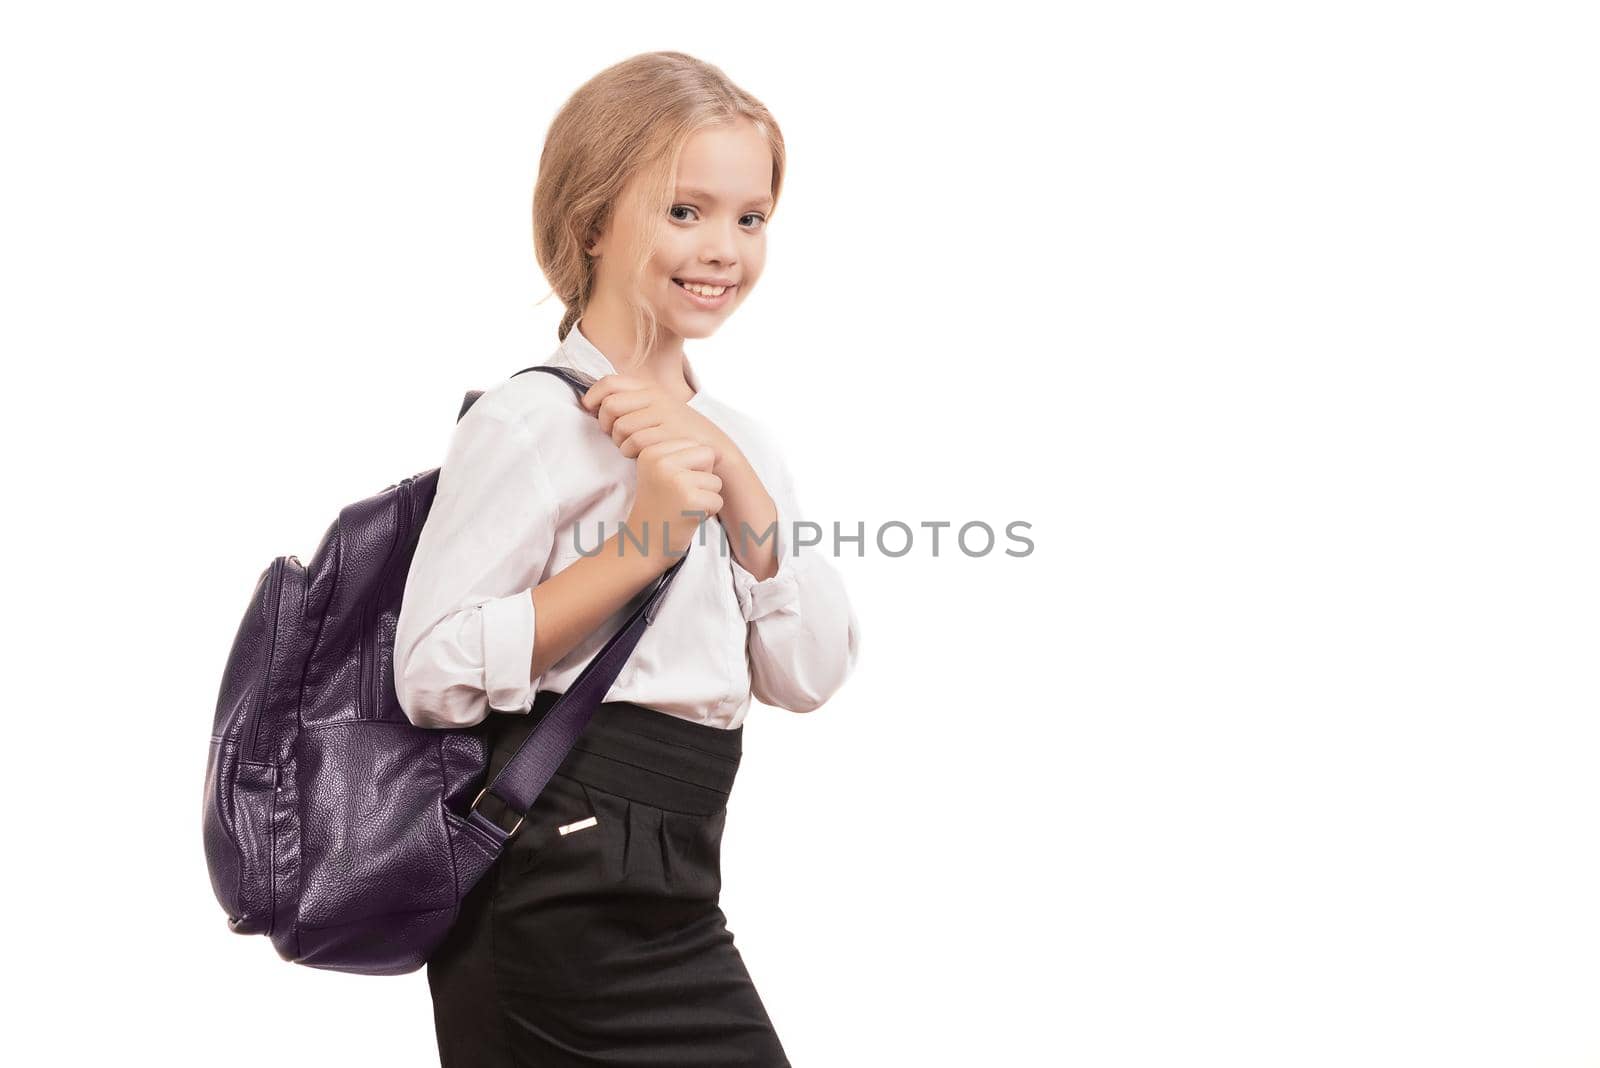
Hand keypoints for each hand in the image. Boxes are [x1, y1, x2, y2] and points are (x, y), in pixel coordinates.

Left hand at [581, 373, 736, 472]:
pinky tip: (641, 455)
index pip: (610, 382)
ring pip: (620, 427)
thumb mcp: (656, 409)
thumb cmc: (677, 432)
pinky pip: (635, 443)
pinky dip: (631, 452)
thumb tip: (589, 403)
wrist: (712, 447)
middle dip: (605, 423)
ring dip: (619, 442)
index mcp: (649, 388)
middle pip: (610, 406)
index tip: (590, 408)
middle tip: (614, 434)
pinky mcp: (668, 434)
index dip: (593, 395)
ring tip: (631, 446)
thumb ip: (628, 402)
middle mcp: (656, 397)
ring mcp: (663, 414)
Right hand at [624, 439, 723, 568]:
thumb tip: (721, 449)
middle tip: (681, 495)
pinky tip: (687, 518)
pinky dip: (707, 513)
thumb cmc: (659, 508)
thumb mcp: (662, 473)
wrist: (643, 544)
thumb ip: (682, 455)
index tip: (672, 485)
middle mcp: (661, 461)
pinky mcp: (689, 500)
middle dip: (703, 478)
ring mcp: (675, 480)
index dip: (693, 468)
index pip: (696, 446)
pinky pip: (717, 500)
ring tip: (682, 507)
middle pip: (708, 456)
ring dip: (705, 498)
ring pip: (715, 481)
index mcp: (652, 451)